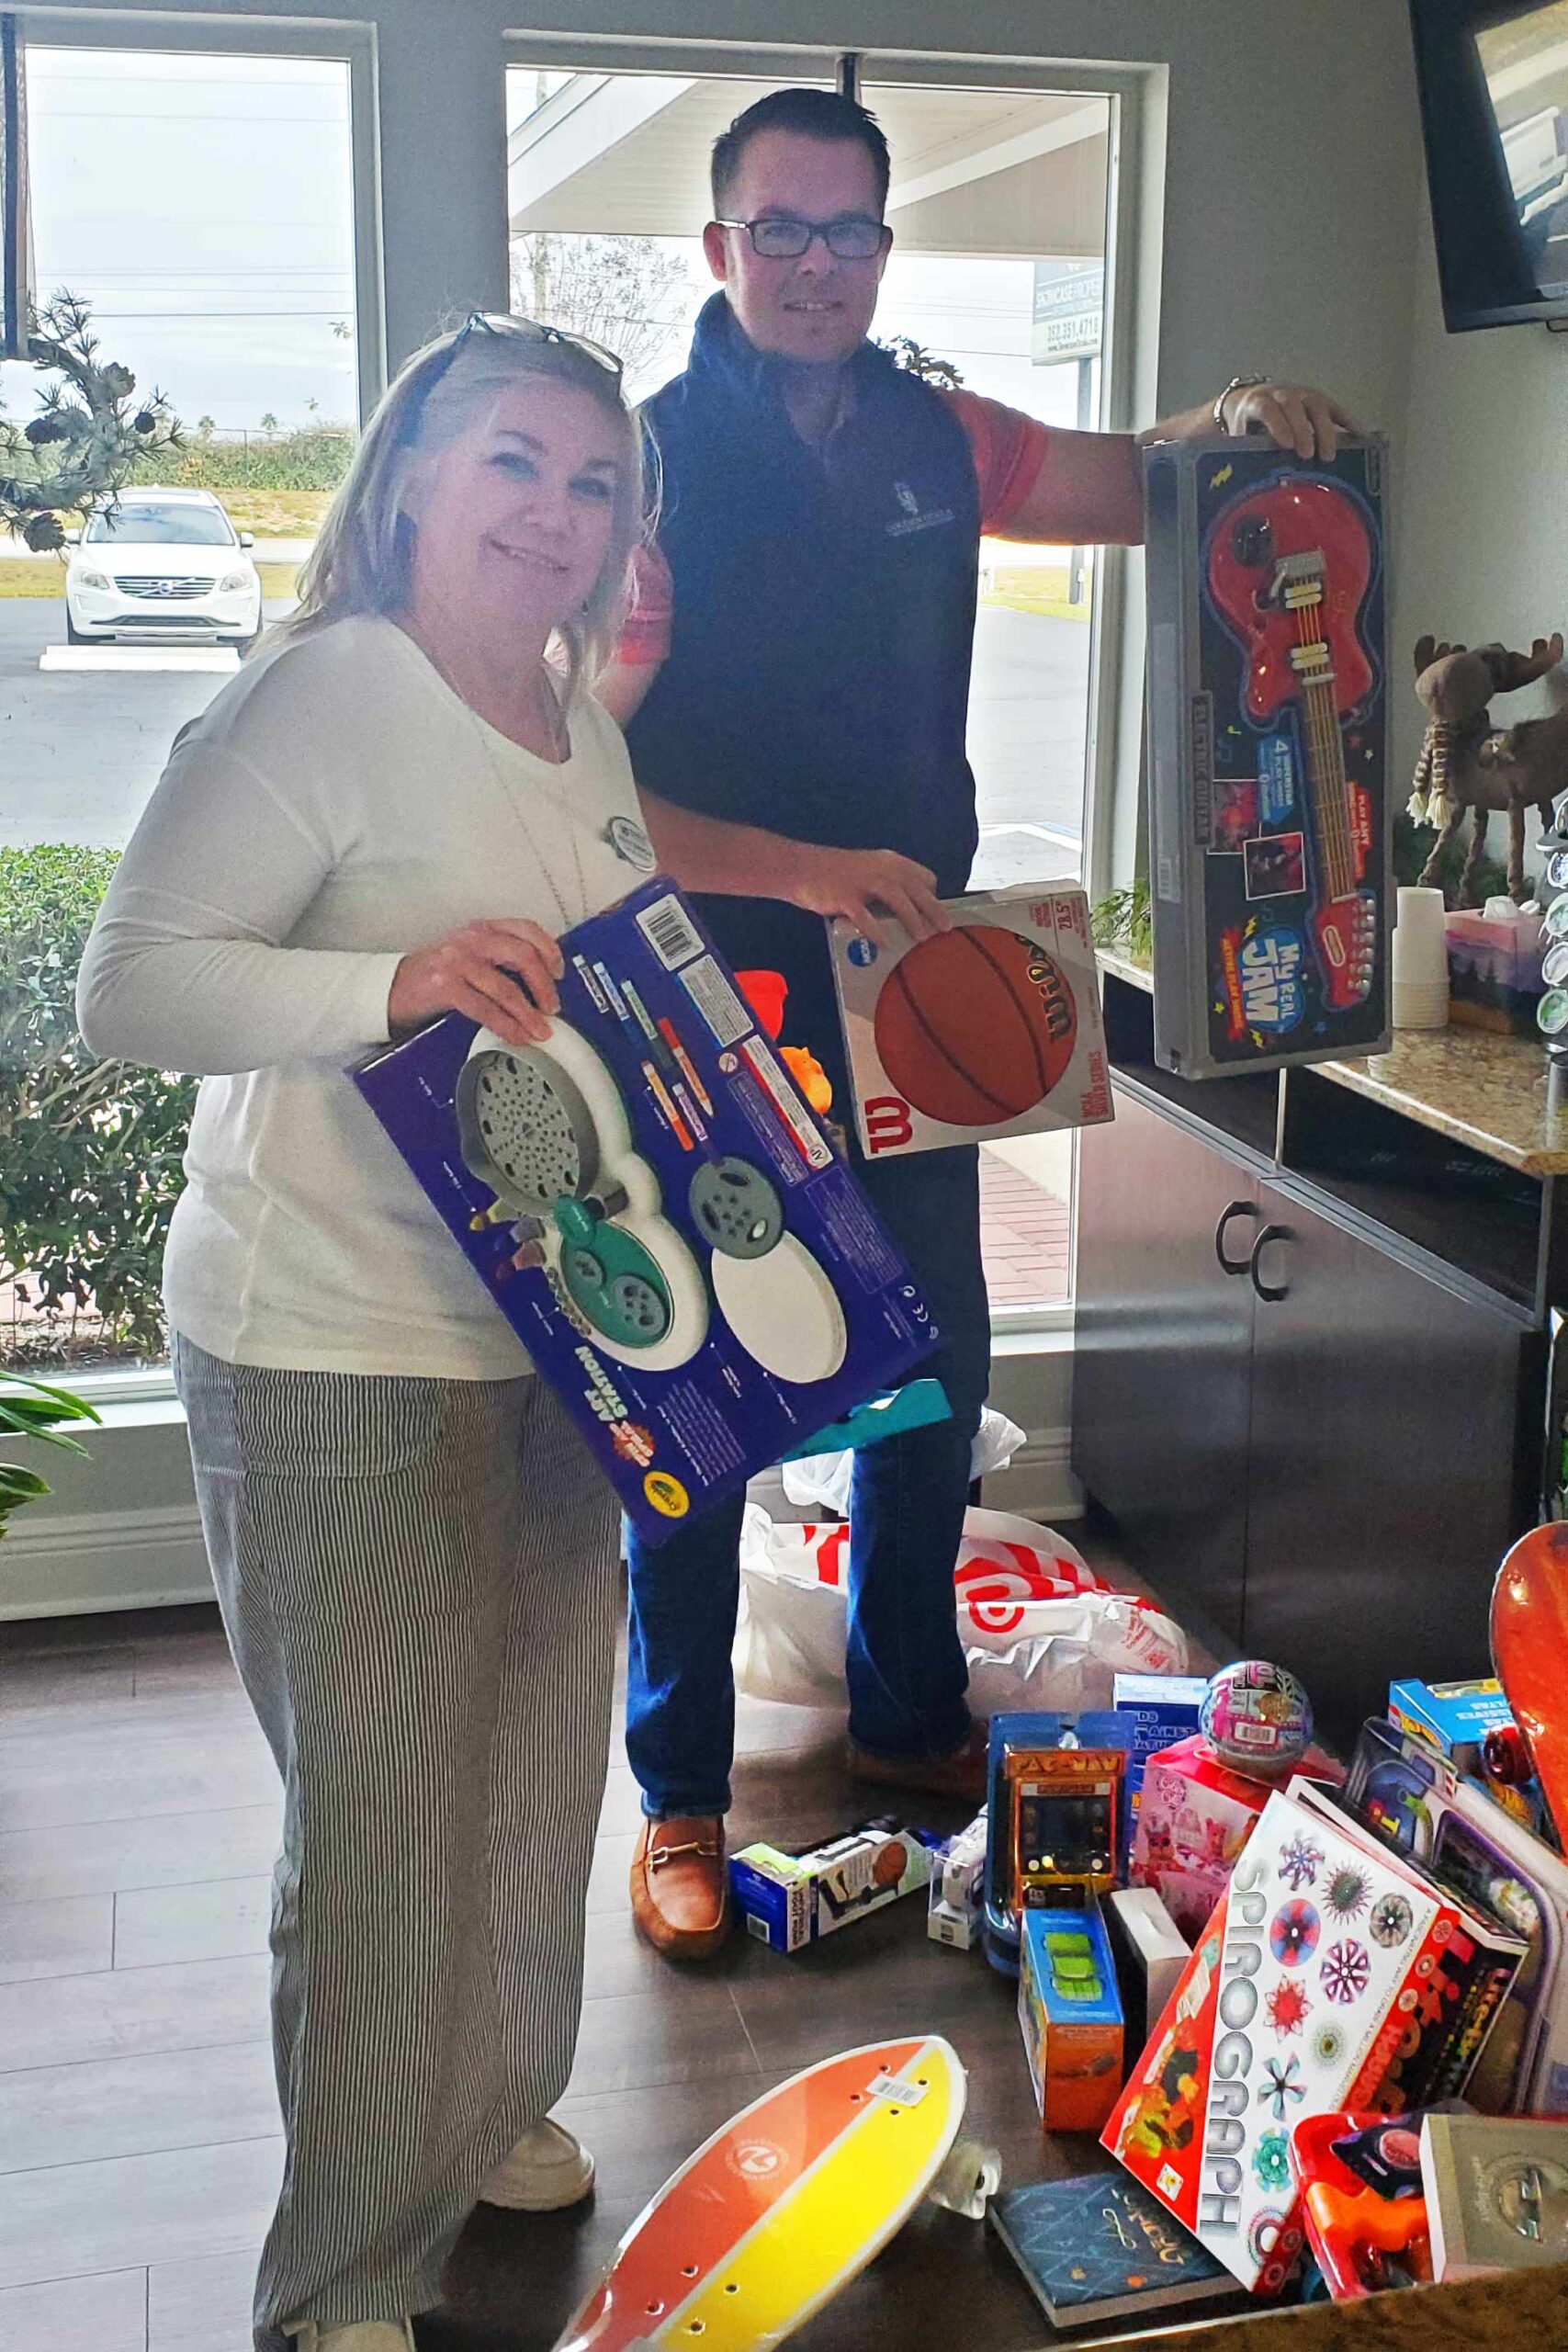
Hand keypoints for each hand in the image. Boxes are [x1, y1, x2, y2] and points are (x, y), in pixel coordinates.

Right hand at [388, 918, 563, 1046]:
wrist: (390, 987)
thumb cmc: (433, 975)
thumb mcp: (468, 955)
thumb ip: (497, 958)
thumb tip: (540, 981)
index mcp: (481, 929)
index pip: (526, 928)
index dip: (549, 950)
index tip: (559, 971)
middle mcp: (471, 939)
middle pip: (523, 955)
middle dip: (544, 985)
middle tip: (553, 1006)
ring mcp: (458, 962)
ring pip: (507, 987)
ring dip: (528, 1013)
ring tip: (540, 1030)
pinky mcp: (445, 986)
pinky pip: (485, 1009)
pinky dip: (506, 1025)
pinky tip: (516, 1036)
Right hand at [786, 844, 950, 940]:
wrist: (800, 867)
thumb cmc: (834, 873)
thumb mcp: (866, 870)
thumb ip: (886, 884)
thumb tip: (907, 908)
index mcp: (888, 861)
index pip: (922, 876)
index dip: (932, 895)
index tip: (937, 912)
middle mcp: (879, 868)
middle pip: (915, 888)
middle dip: (933, 909)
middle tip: (946, 928)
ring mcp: (862, 882)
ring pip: (896, 899)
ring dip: (912, 918)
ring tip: (922, 938)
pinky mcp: (844, 897)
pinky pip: (865, 917)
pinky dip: (876, 931)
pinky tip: (884, 945)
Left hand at [1221, 381, 1365, 461]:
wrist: (1251, 399)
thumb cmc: (1248, 424)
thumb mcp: (1241, 436)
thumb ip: (1247, 452)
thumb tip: (1251, 480)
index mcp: (1259, 402)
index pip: (1269, 410)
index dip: (1279, 425)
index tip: (1287, 445)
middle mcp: (1282, 394)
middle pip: (1295, 407)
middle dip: (1303, 431)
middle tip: (1307, 455)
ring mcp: (1303, 394)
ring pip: (1317, 406)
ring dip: (1325, 431)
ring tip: (1328, 456)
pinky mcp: (1318, 399)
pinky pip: (1335, 409)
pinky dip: (1348, 420)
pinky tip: (1359, 434)